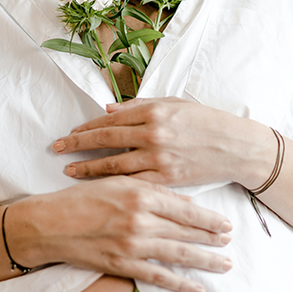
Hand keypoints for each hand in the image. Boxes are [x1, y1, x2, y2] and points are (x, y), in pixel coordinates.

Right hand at [6, 176, 232, 291]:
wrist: (50, 223)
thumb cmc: (81, 197)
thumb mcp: (116, 183)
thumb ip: (150, 190)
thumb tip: (182, 200)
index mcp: (140, 194)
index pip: (184, 208)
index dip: (208, 217)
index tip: (225, 223)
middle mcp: (140, 220)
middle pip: (185, 231)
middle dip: (211, 238)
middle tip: (229, 242)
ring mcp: (133, 245)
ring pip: (177, 254)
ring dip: (204, 260)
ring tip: (224, 264)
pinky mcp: (123, 265)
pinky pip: (158, 277)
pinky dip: (180, 284)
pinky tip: (197, 288)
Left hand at [53, 97, 267, 187]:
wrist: (236, 147)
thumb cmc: (206, 121)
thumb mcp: (174, 104)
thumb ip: (139, 106)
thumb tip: (108, 109)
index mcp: (153, 112)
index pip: (110, 121)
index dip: (86, 127)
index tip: (69, 133)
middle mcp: (152, 134)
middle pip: (105, 141)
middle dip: (77, 145)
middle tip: (56, 149)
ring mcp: (159, 159)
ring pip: (114, 165)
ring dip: (88, 168)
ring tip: (69, 171)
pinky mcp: (167, 180)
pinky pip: (134, 183)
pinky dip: (114, 185)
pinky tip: (98, 187)